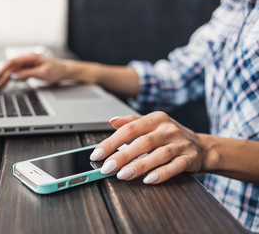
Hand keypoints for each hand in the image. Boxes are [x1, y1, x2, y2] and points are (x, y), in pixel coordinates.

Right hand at [0, 53, 68, 88]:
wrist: (66, 70)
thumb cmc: (57, 70)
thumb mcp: (43, 73)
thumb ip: (27, 74)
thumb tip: (14, 76)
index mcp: (30, 57)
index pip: (13, 63)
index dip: (3, 70)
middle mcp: (28, 59)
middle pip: (11, 67)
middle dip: (2, 76)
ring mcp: (28, 64)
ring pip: (14, 71)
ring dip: (5, 78)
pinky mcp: (30, 69)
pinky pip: (18, 73)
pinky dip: (12, 78)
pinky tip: (6, 83)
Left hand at [90, 111, 205, 183]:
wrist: (201, 146)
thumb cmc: (169, 135)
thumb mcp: (151, 124)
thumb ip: (132, 122)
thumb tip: (113, 120)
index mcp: (156, 119)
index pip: (130, 128)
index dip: (112, 142)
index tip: (98, 153)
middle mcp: (168, 129)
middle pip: (143, 142)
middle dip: (123, 155)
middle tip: (107, 167)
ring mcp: (180, 144)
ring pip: (159, 155)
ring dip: (140, 166)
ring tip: (123, 175)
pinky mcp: (190, 158)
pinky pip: (175, 167)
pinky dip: (162, 174)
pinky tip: (148, 180)